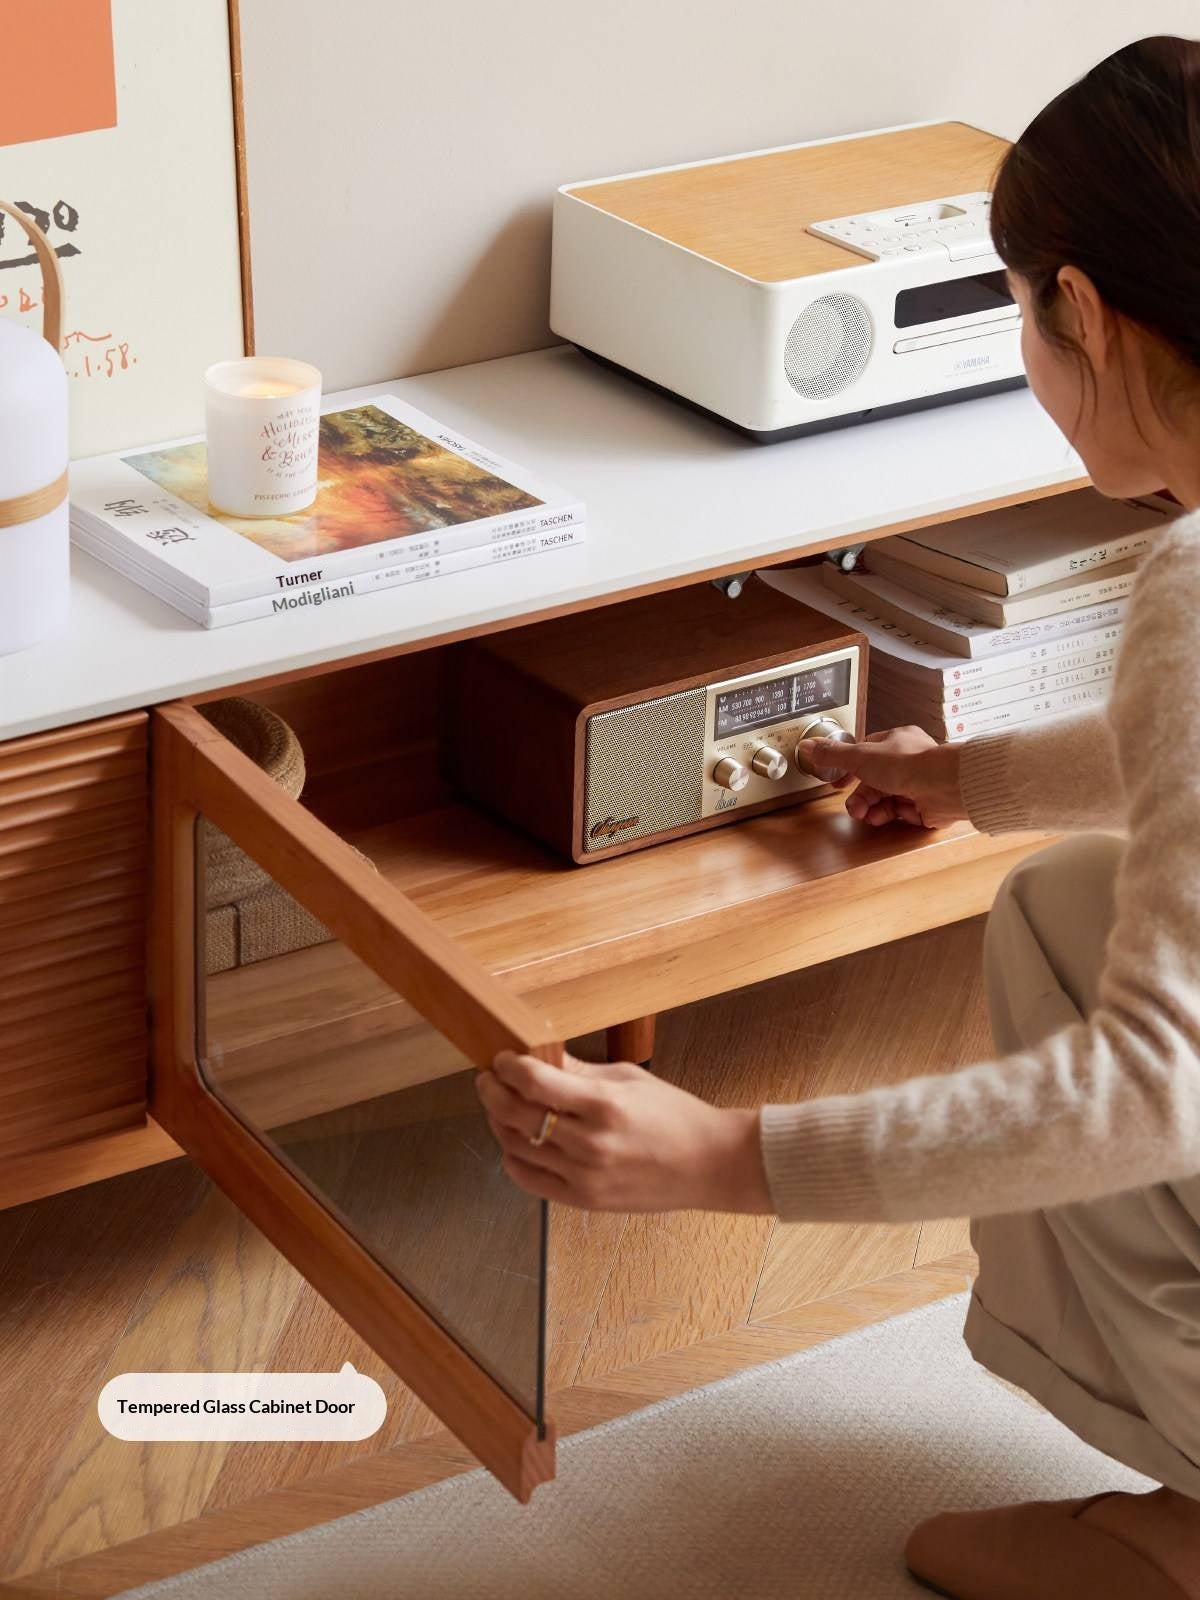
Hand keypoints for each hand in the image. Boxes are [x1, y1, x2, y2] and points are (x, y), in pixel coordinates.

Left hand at [475, 1050, 773, 1213]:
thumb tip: (539, 1055)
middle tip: (488, 1078)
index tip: (502, 1058)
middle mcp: (590, 1143)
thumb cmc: (674, 1114)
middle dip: (493, 1091)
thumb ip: (580, 1071)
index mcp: (604, 1105)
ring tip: (499, 1106)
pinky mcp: (584, 1200)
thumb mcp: (630, 1079)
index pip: (535, 1082)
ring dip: (498, 1122)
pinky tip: (514, 1141)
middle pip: (517, 1114)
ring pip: (516, 1147)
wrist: (709, 1164)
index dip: (509, 1067)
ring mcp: (585, 1176)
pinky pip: (530, 1180)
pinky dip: (513, 1158)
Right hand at [797, 724, 965, 828]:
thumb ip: (833, 754)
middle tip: (853, 807)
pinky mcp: (927, 806)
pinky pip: (902, 813)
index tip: (838, 782)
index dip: (850, 769)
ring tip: (866, 815)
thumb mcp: (860, 756)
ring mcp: (919, 784)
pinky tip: (884, 818)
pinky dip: (890, 816)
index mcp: (896, 742)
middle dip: (860, 797)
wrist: (943, 785)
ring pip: (887, 799)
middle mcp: (909, 762)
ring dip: (872, 808)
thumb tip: (808, 746)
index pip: (867, 754)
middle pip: (875, 782)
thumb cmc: (910, 763)